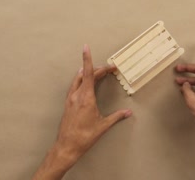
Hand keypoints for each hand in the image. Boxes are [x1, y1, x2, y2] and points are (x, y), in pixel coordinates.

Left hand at [33, 44, 131, 179]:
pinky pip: (74, 86)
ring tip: (98, 72)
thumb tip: (128, 112)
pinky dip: (81, 81)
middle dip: (98, 69)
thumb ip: (116, 117)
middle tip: (109, 68)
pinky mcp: (67, 104)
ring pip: (78, 79)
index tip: (86, 47)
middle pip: (86, 75)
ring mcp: (70, 99)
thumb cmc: (84, 136)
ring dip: (87, 73)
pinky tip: (84, 84)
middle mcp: (77, 95)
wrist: (66, 146)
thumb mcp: (103, 126)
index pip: (89, 74)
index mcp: (86, 98)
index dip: (88, 59)